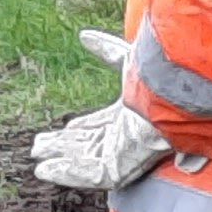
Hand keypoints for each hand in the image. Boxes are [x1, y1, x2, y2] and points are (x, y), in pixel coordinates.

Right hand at [28, 27, 174, 195]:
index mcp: (129, 118)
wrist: (174, 104)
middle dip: (64, 147)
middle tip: (39, 146)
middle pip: (87, 145)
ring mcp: (121, 156)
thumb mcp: (128, 61)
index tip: (64, 130)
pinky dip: (64, 173)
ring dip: (60, 161)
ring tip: (37, 160)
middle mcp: (124, 139)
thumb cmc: (160, 84)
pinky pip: (86, 175)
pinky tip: (44, 170)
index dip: (79, 129)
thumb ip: (107, 50)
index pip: (99, 125)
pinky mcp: (117, 169)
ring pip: (82, 161)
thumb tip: (85, 35)